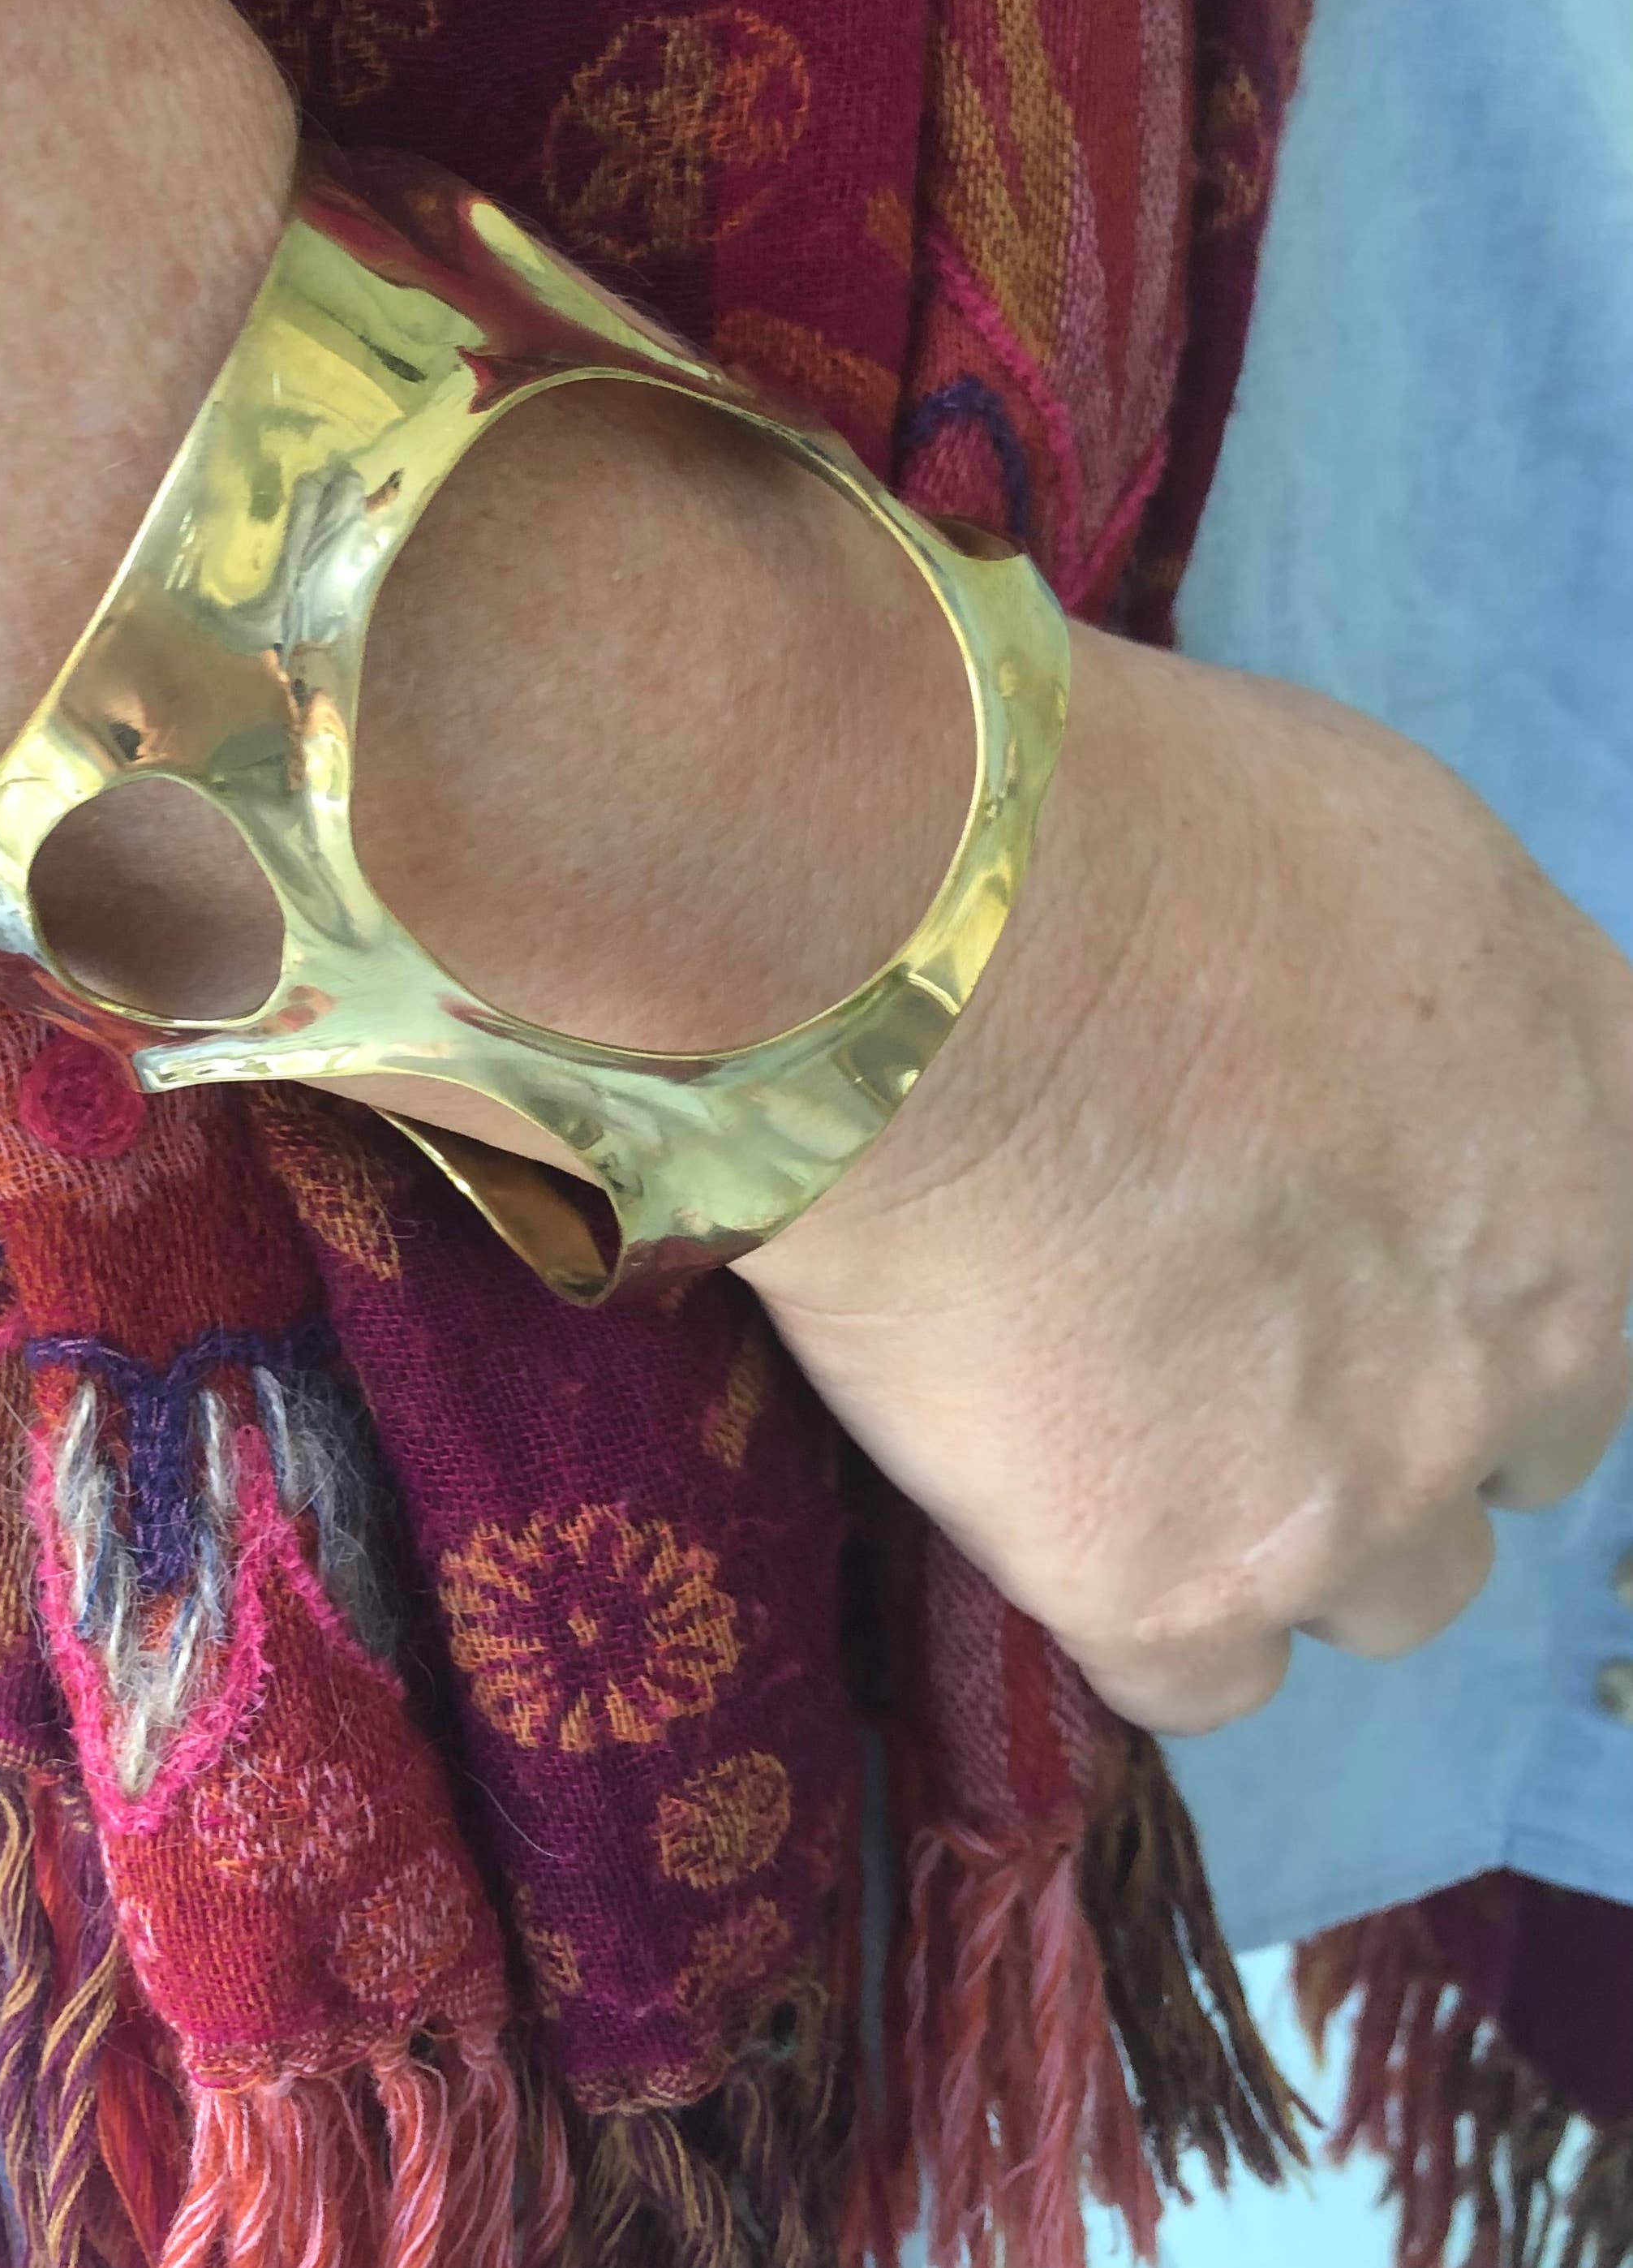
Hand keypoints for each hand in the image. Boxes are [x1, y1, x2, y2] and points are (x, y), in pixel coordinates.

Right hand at [745, 626, 1632, 1732]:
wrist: (936, 942)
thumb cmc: (1145, 828)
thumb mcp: (1403, 851)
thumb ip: (1470, 1015)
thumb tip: (1415, 1074)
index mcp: (1609, 1144)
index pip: (1596, 1297)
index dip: (1471, 1276)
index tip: (1354, 1244)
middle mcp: (1542, 1346)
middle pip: (1504, 1455)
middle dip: (1397, 1406)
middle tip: (1227, 1317)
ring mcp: (1371, 1491)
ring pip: (1376, 1587)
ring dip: (1280, 1518)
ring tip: (1118, 1405)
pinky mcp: (1182, 1585)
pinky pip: (1195, 1673)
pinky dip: (1127, 1588)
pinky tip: (1038, 1483)